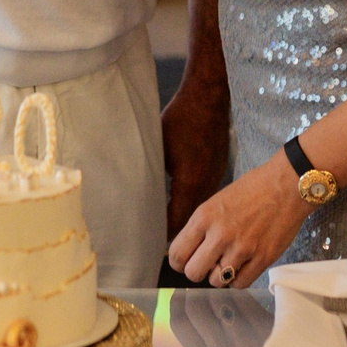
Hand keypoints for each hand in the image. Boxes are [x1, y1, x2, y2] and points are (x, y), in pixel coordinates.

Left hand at [161, 64, 231, 237]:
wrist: (210, 97)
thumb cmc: (181, 118)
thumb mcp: (157, 146)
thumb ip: (147, 173)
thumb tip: (127, 194)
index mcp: (190, 183)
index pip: (176, 223)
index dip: (164, 238)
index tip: (150, 248)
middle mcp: (207, 186)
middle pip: (191, 223)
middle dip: (178, 236)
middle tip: (158, 246)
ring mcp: (216, 180)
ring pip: (200, 213)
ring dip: (188, 223)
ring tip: (169, 233)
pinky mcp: (219, 172)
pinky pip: (206, 199)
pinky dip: (195, 208)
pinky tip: (182, 208)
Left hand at [166, 152, 310, 287]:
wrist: (288, 185)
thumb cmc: (254, 189)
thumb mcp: (217, 201)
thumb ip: (202, 226)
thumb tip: (190, 250)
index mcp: (205, 217)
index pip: (177, 254)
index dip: (179, 262)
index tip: (187, 260)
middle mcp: (220, 234)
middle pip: (193, 273)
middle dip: (199, 270)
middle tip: (208, 263)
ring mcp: (242, 249)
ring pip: (216, 281)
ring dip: (220, 275)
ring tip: (229, 262)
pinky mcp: (263, 258)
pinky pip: (240, 284)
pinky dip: (238, 279)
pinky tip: (243, 266)